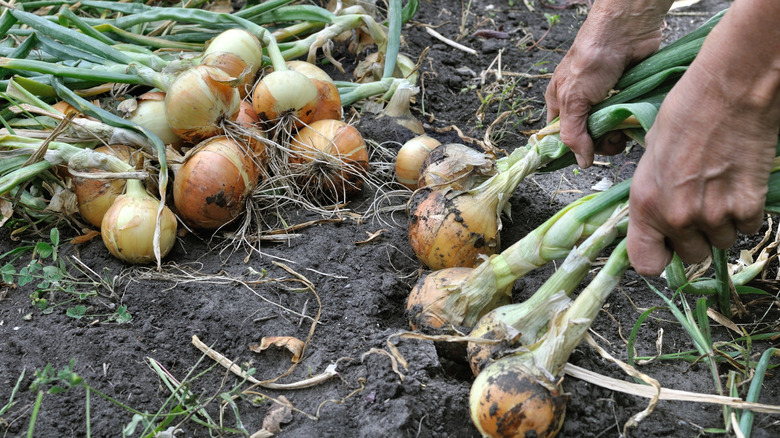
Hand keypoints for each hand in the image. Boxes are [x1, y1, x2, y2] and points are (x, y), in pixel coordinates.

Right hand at [545, 0, 670, 166]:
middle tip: (610, 136)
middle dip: (600, 142)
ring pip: (609, 133)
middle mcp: (581, 105)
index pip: (560, 137)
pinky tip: (632, 120)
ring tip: (623, 127)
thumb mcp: (573, 99)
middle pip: (587, 139)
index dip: (571, 149)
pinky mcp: (625, 99)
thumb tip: (581, 162)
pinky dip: (630, 125)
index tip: (584, 155)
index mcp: (559, 103)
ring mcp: (604, 103)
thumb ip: (573, 134)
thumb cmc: (592, 59)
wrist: (627, 32)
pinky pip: (626, 122)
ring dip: (617, 136)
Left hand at [627, 3, 779, 274]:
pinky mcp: (748, 205)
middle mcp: (677, 217)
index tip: (666, 245)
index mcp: (645, 205)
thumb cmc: (685, 113)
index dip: (659, 256)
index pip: (647, 264)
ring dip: (722, 223)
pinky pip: (747, 227)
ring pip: (722, 242)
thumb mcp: (651, 157)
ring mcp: (715, 215)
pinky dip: (746, 211)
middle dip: (695, 236)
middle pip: (691, 255)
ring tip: (719, 187)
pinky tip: (739, 182)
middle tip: (699, 204)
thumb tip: (659, 216)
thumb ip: (654, 195)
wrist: (730, 91)